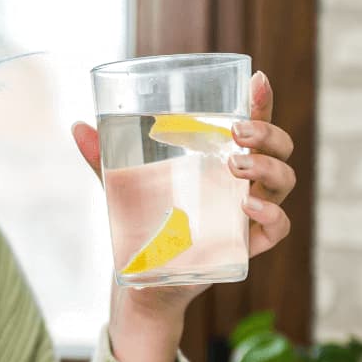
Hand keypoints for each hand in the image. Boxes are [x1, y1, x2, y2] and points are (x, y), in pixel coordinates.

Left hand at [72, 70, 298, 361]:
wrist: (143, 281)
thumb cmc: (143, 224)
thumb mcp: (122, 188)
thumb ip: (103, 159)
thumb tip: (77, 126)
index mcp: (220, 159)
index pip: (251, 125)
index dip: (261, 102)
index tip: (258, 81)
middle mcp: (243, 182)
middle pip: (279, 148)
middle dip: (266, 133)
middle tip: (236, 134)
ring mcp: (249, 213)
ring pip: (284, 181)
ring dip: (268, 167)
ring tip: (237, 167)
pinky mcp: (248, 245)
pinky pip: (279, 228)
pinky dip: (271, 214)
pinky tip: (247, 207)